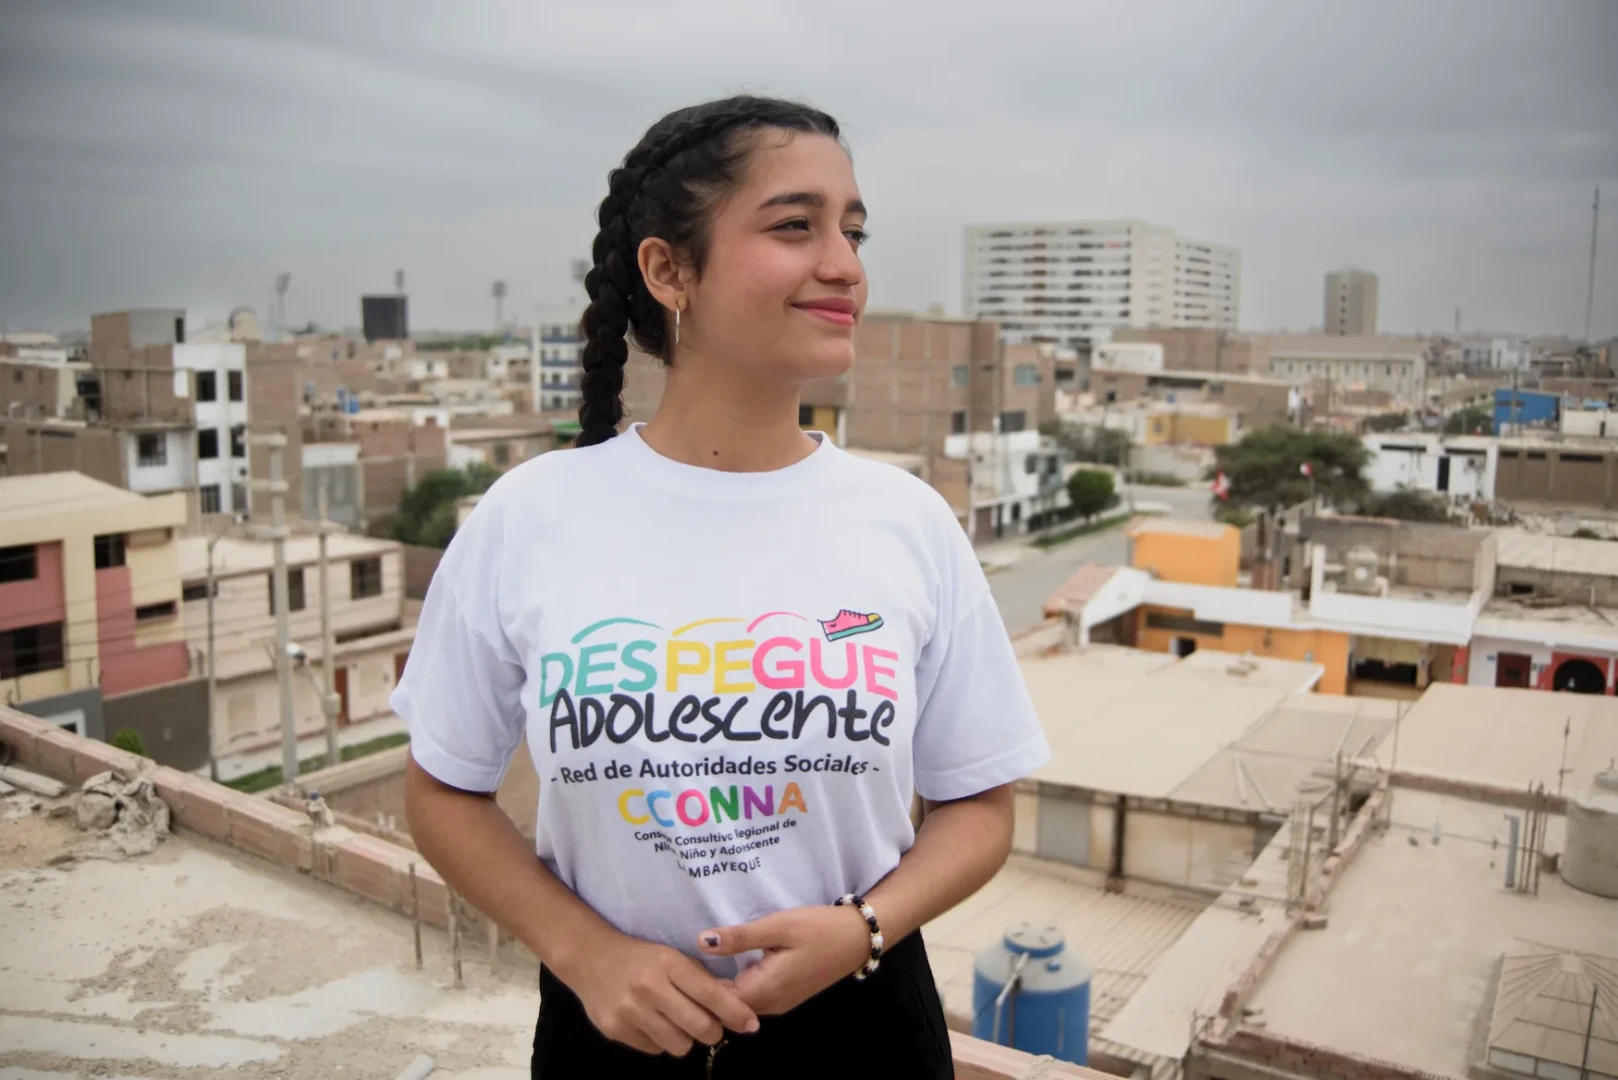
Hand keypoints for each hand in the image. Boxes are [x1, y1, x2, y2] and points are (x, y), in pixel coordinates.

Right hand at [558, 929, 759, 1055]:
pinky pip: (655, 1049)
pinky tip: (651, 1022)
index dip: (736, 1013)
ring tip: (675, 1022)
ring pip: (679, 1045)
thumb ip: (701, 981)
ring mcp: (630, 1011)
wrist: (590, 958)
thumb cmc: (642, 958)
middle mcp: (650, 988)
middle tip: (710, 1026)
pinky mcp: (616, 1030)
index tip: (752, 1024)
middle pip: (700, 1027)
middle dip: (713, 1031)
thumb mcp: (672, 957)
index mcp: (669, 964)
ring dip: (685, 1038)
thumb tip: (737, 1009)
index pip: (711, 994)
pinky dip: (660, 1040)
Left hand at [697, 905, 872, 1014]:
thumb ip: (739, 937)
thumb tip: (700, 942)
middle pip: (725, 1007)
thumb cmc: (819, 929)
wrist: (858, 938)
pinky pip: (751, 997)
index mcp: (765, 991)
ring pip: (738, 1003)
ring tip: (698, 963)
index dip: (696, 986)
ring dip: (719, 987)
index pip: (717, 1002)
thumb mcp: (777, 926)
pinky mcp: (783, 995)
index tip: (679, 965)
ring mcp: (778, 1003)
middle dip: (703, 989)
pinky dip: (734, 986)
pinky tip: (724, 966)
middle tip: (683, 962)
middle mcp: (769, 1006)